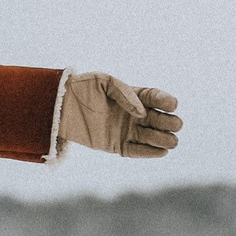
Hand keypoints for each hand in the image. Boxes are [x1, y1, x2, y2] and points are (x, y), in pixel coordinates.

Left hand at [59, 73, 181, 158]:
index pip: (156, 98)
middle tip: (174, 124)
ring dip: (163, 139)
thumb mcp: (104, 82)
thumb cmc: (83, 89)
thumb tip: (141, 112)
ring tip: (170, 141)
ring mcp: (128, 131)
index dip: (166, 101)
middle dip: (169, 123)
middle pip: (159, 120)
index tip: (172, 104)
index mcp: (135, 96)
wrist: (62, 107)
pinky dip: (149, 153)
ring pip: (152, 138)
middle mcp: (135, 114)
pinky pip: (137, 151)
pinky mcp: (118, 146)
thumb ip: (125, 94)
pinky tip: (161, 152)